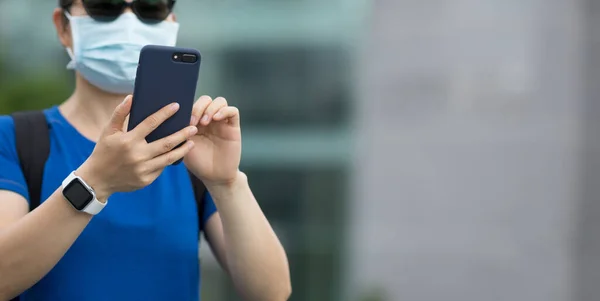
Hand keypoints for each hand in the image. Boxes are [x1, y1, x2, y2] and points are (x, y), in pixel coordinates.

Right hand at [77, 95, 197, 200]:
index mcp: (128, 140)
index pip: (151, 123)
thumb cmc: (104, 151)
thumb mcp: (108, 131)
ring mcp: (143, 169)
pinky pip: (161, 168)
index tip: (176, 106)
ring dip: (182, 149)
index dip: (164, 114)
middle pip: (166, 143)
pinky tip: (177, 154)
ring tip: (192, 142)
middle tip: (194, 127)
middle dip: (182, 134)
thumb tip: (131, 97)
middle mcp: (137, 155)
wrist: (97, 180)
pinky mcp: (146, 180)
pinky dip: (169, 161)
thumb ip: (120, 114)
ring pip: (168, 158)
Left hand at [184, 96, 241, 186]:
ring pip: (220, 101)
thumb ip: (179, 131)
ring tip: (205, 122)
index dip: (188, 108)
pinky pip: (233, 111)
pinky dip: (224, 111)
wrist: (214, 177)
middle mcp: (210, 119)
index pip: (193, 104)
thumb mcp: (183, 146)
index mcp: (196, 122)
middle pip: (206, 100)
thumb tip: (171, 118)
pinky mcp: (233, 127)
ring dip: (210, 108)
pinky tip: (216, 119)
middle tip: (193, 121)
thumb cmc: (198, 163)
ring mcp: (222, 122)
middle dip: (198, 107)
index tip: (183, 120)